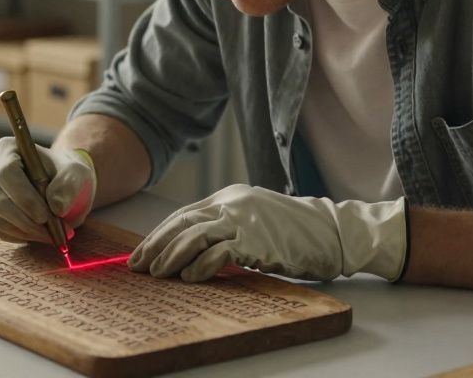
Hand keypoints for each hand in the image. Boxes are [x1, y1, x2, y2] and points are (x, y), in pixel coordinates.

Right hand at [0, 138, 96, 243]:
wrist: (58, 182)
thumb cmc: (65, 173)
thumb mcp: (76, 172)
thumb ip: (69, 185)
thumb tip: (57, 207)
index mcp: (7, 149)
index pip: (6, 174)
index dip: (24, 197)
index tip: (46, 216)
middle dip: (29, 222)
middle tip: (56, 233)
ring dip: (28, 232)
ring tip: (52, 233)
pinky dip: (22, 237)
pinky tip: (39, 232)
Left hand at [128, 184, 407, 281]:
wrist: (333, 231)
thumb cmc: (293, 231)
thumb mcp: (253, 219)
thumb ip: (225, 226)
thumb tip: (189, 248)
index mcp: (229, 196)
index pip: (183, 214)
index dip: (159, 234)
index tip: (140, 254)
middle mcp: (233, 203)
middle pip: (183, 222)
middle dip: (156, 245)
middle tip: (139, 266)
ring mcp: (245, 219)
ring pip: (196, 234)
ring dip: (172, 255)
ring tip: (159, 273)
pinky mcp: (258, 239)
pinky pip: (221, 250)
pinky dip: (202, 264)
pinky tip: (190, 277)